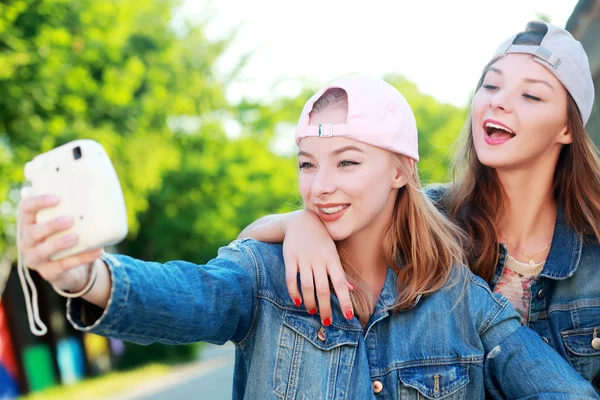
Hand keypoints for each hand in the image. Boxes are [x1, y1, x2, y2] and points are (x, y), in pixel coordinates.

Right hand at [18, 194, 102, 291]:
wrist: (70, 268)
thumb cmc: (65, 237)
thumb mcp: (64, 223)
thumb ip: (70, 208)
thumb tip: (96, 189)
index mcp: (28, 224)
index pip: (26, 209)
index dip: (38, 202)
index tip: (57, 198)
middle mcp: (27, 241)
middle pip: (33, 232)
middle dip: (51, 225)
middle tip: (70, 219)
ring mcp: (35, 259)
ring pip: (43, 251)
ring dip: (59, 243)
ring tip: (76, 236)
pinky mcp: (48, 273)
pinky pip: (64, 265)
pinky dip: (81, 258)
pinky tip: (97, 251)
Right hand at [282, 210, 353, 325]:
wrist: (301, 220)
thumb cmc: (321, 239)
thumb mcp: (333, 252)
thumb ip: (340, 272)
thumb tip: (352, 290)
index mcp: (332, 259)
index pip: (341, 283)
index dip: (345, 300)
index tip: (348, 316)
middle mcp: (319, 259)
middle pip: (323, 288)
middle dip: (326, 307)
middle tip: (327, 322)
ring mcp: (304, 258)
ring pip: (307, 285)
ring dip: (310, 302)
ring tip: (312, 311)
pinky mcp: (290, 257)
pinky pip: (291, 278)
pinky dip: (294, 292)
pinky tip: (297, 301)